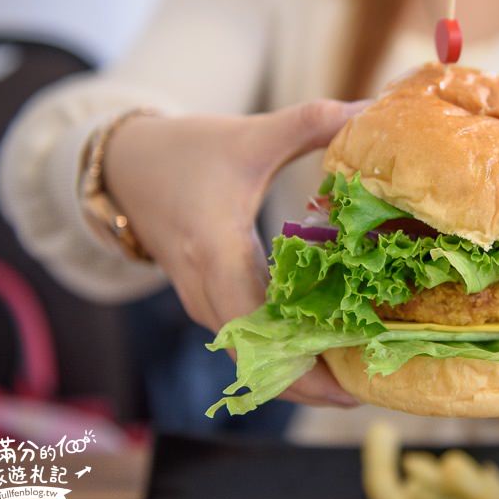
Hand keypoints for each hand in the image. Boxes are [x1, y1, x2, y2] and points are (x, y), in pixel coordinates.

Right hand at [104, 100, 366, 407]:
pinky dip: (285, 351)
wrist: (125, 166)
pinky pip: (249, 341)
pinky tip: (327, 344)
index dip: (305, 367)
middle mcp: (205, 291)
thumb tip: (368, 113)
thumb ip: (310, 123)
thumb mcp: (250, 135)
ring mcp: (202, 302)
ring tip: (359, 370)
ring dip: (302, 368)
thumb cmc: (187, 151)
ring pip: (254, 356)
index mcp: (216, 253)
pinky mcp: (207, 302)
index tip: (353, 385)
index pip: (261, 332)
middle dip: (316, 380)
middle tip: (373, 383)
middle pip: (262, 359)